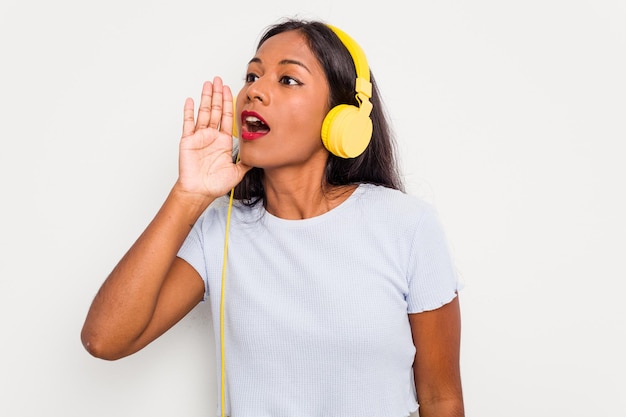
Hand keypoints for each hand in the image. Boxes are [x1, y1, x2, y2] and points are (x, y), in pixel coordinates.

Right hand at [176, 77, 249, 199]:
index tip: (230, 90)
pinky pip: (188, 123)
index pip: (228, 117)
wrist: (200, 192)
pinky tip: (190, 100)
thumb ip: (248, 162)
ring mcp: (199, 137)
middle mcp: (212, 136)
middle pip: (216, 110)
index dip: (229, 103)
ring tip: (208, 84)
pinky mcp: (188, 140)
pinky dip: (189, 111)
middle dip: (218, 94)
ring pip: (204, 112)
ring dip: (206, 98)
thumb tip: (262, 156)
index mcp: (223, 141)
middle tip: (219, 80)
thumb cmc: (216, 184)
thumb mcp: (238, 172)